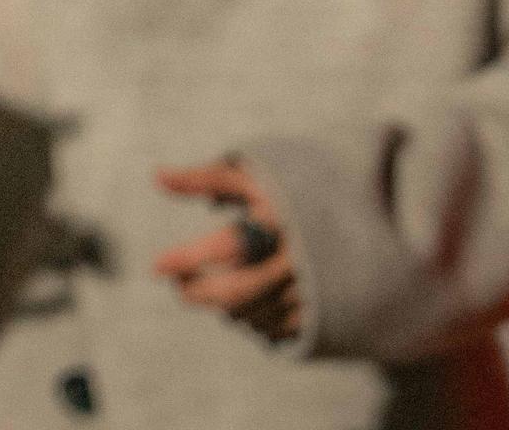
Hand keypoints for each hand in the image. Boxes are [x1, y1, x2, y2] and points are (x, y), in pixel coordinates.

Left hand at [155, 161, 303, 344]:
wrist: (351, 228)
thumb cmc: (289, 197)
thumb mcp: (253, 179)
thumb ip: (206, 178)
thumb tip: (157, 176)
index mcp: (284, 223)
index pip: (229, 246)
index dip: (188, 259)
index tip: (157, 267)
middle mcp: (301, 260)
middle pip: (237, 291)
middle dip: (198, 293)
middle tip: (177, 286)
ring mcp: (313, 293)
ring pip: (250, 314)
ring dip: (222, 308)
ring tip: (209, 290)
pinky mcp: (320, 318)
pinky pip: (271, 331)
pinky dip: (248, 319)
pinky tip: (240, 305)